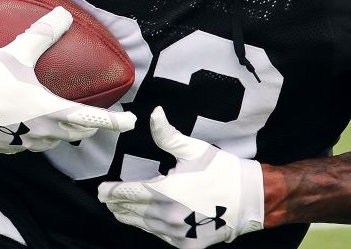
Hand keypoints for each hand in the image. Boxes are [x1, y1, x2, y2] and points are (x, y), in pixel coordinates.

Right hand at [0, 7, 135, 153]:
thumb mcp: (17, 52)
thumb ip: (42, 33)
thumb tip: (63, 14)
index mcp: (49, 110)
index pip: (91, 118)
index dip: (114, 121)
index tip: (131, 122)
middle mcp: (41, 131)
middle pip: (76, 132)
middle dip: (89, 125)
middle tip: (97, 116)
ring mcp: (23, 143)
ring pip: (54, 141)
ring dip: (64, 131)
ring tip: (64, 118)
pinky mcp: (7, 149)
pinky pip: (31, 144)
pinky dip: (38, 135)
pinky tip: (30, 124)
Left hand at [97, 107, 264, 247]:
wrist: (249, 199)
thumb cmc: (221, 171)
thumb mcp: (193, 149)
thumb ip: (167, 135)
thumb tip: (153, 113)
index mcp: (167, 191)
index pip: (129, 193)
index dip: (112, 192)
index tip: (101, 191)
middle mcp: (168, 215)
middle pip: (133, 212)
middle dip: (119, 205)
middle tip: (107, 201)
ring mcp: (177, 233)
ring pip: (145, 226)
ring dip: (132, 218)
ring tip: (121, 211)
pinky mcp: (187, 244)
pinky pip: (161, 236)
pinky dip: (151, 228)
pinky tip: (147, 222)